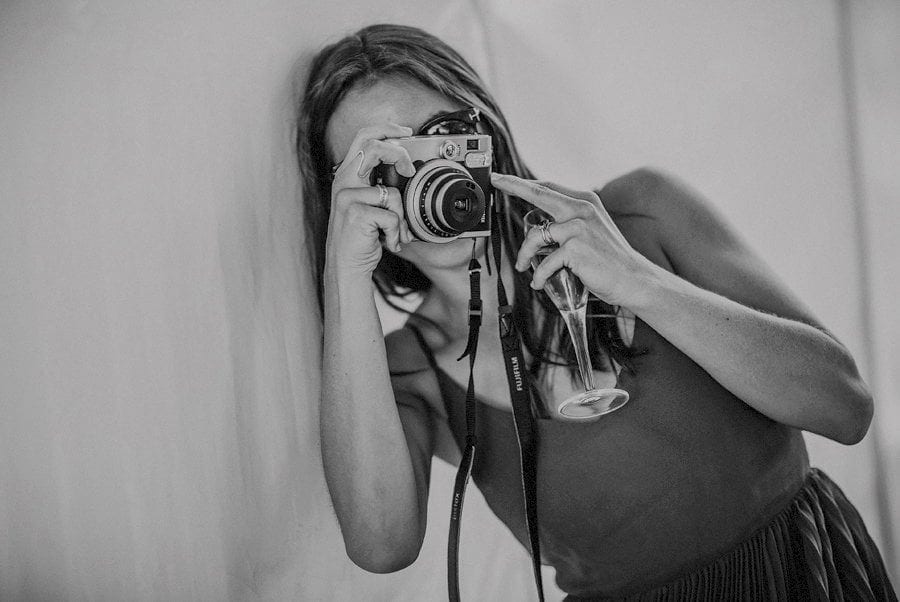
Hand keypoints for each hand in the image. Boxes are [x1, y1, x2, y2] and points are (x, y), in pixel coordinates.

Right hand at [327, 124, 416, 274]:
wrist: (346, 267)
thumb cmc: (360, 238)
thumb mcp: (366, 206)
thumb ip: (377, 186)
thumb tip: (404, 169)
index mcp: (347, 176)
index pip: (363, 137)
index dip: (386, 129)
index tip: (406, 133)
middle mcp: (344, 183)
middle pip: (373, 146)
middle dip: (398, 153)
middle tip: (409, 169)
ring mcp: (348, 197)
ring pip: (393, 193)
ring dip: (401, 218)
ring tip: (395, 232)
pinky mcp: (357, 213)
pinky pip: (393, 216)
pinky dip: (397, 233)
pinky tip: (388, 242)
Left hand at [491, 173, 650, 306]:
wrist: (633, 279)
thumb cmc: (610, 259)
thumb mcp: (591, 231)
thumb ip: (570, 223)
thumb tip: (543, 227)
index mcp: (585, 202)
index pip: (548, 188)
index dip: (522, 183)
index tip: (503, 177)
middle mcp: (582, 209)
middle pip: (539, 193)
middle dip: (513, 185)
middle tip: (495, 181)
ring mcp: (579, 228)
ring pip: (536, 237)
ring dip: (524, 255)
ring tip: (523, 266)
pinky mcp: (576, 249)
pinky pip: (545, 263)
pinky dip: (539, 276)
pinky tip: (539, 282)